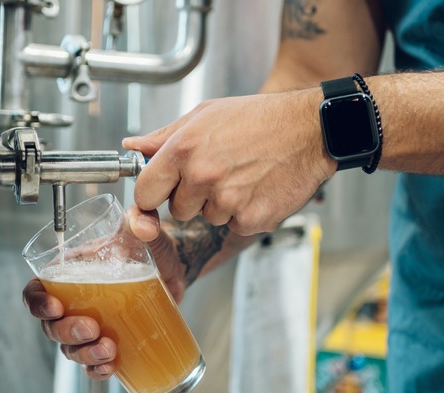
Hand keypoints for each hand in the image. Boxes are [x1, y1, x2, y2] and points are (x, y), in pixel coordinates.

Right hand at [22, 208, 186, 379]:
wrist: (175, 268)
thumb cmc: (150, 246)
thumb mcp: (143, 230)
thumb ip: (141, 218)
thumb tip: (143, 223)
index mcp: (69, 273)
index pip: (36, 291)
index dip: (37, 302)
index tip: (55, 306)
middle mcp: (73, 301)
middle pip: (51, 325)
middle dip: (66, 332)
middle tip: (91, 328)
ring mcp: (89, 324)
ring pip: (70, 348)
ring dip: (84, 354)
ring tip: (108, 349)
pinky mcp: (108, 341)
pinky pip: (92, 363)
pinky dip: (97, 370)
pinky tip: (111, 367)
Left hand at [124, 89, 335, 235]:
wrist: (310, 130)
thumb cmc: (258, 118)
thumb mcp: (205, 115)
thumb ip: (164, 136)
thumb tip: (133, 147)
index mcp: (183, 149)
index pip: (144, 193)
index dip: (152, 195)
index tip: (161, 192)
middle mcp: (202, 176)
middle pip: (177, 210)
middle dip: (192, 197)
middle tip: (218, 172)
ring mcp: (227, 201)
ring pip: (207, 218)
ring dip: (221, 205)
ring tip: (243, 175)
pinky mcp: (251, 219)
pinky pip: (234, 226)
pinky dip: (244, 213)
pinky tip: (258, 188)